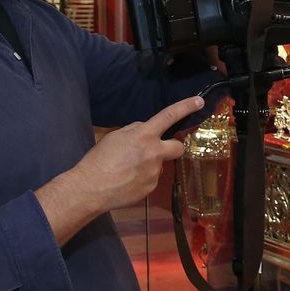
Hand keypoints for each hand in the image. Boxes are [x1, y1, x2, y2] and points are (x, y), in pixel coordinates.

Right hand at [37, 96, 203, 242]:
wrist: (90, 188)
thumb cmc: (98, 159)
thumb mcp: (115, 137)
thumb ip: (134, 130)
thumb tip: (145, 129)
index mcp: (144, 136)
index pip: (169, 116)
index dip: (185, 107)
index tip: (199, 101)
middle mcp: (154, 153)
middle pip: (178, 147)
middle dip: (173, 146)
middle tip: (158, 149)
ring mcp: (155, 172)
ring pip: (159, 165)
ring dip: (149, 164)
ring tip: (128, 170)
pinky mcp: (151, 188)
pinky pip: (151, 179)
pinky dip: (142, 179)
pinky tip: (127, 181)